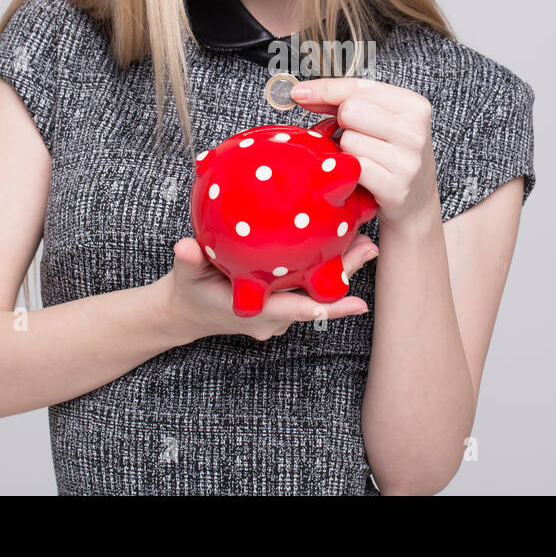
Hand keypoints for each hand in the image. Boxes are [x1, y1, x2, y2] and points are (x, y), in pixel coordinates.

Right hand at [156, 235, 377, 342]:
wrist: (185, 314)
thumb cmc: (189, 293)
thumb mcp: (186, 275)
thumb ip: (188, 261)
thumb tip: (184, 246)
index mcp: (258, 311)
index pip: (299, 311)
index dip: (330, 309)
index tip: (359, 304)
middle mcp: (275, 316)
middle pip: (317, 297)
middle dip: (345, 277)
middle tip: (371, 250)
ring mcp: (279, 311)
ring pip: (315, 289)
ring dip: (339, 269)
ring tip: (365, 242)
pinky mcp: (280, 299)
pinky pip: (306, 284)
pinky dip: (321, 266)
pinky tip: (338, 240)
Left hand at [290, 77, 439, 228]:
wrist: (417, 204)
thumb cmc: (393, 158)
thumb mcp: (382, 123)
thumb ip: (348, 102)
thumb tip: (304, 94)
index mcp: (413, 106)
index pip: (359, 87)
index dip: (325, 89)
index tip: (300, 92)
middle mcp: (414, 130)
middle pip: (350, 110)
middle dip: (342, 125)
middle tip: (355, 139)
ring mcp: (407, 159)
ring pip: (348, 140)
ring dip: (346, 152)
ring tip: (364, 160)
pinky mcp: (395, 186)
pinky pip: (352, 167)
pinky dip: (349, 171)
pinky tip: (362, 177)